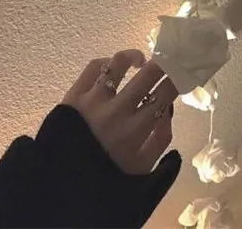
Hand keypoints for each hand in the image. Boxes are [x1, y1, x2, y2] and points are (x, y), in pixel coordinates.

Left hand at [62, 49, 178, 174]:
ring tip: (140, 61)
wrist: (60, 185)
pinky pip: (93, 67)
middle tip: (167, 61)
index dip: (177, 79)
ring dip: (134, 57)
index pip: (165, 93)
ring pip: (118, 63)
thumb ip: (162, 138)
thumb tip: (168, 108)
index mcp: (136, 130)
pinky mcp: (73, 95)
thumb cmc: (107, 176)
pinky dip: (107, 62)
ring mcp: (93, 100)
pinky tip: (114, 68)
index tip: (181, 74)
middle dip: (163, 63)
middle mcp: (117, 110)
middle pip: (148, 73)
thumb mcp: (144, 167)